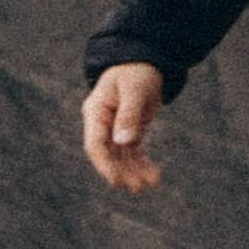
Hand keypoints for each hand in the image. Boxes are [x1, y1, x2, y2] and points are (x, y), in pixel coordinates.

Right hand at [83, 62, 166, 189]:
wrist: (145, 61)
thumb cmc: (136, 71)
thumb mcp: (135, 90)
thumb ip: (128, 114)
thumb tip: (123, 141)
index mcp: (96, 112)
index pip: (95, 144)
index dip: (105, 165)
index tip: (117, 180)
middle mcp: (102, 123)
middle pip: (108, 155)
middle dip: (122, 173)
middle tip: (138, 188)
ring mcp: (114, 129)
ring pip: (121, 157)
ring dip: (134, 172)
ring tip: (150, 184)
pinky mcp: (129, 131)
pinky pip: (133, 152)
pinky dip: (142, 164)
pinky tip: (154, 176)